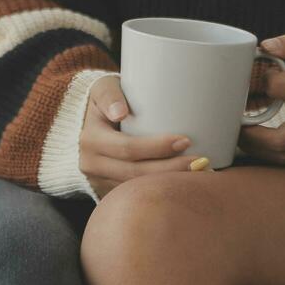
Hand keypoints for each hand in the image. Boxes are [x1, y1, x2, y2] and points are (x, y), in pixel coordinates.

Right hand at [80, 75, 199, 198]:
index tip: (185, 140)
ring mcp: (98, 181)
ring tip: (198, 174)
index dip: (157, 147)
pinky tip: (181, 185)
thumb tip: (120, 112)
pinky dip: (158, 190)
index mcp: (91, 140)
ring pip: (136, 189)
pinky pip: (134, 195)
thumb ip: (111, 95)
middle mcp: (91, 164)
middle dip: (170, 169)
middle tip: (200, 161)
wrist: (84, 121)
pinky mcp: (107, 191)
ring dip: (167, 184)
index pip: (127, 148)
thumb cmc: (104, 100)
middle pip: (135, 174)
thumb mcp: (103, 88)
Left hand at [238, 29, 284, 164]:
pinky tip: (263, 144)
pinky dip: (277, 156)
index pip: (279, 88)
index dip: (261, 80)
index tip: (256, 76)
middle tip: (234, 124)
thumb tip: (265, 46)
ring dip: (260, 152)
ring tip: (243, 136)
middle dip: (250, 137)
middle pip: (280, 141)